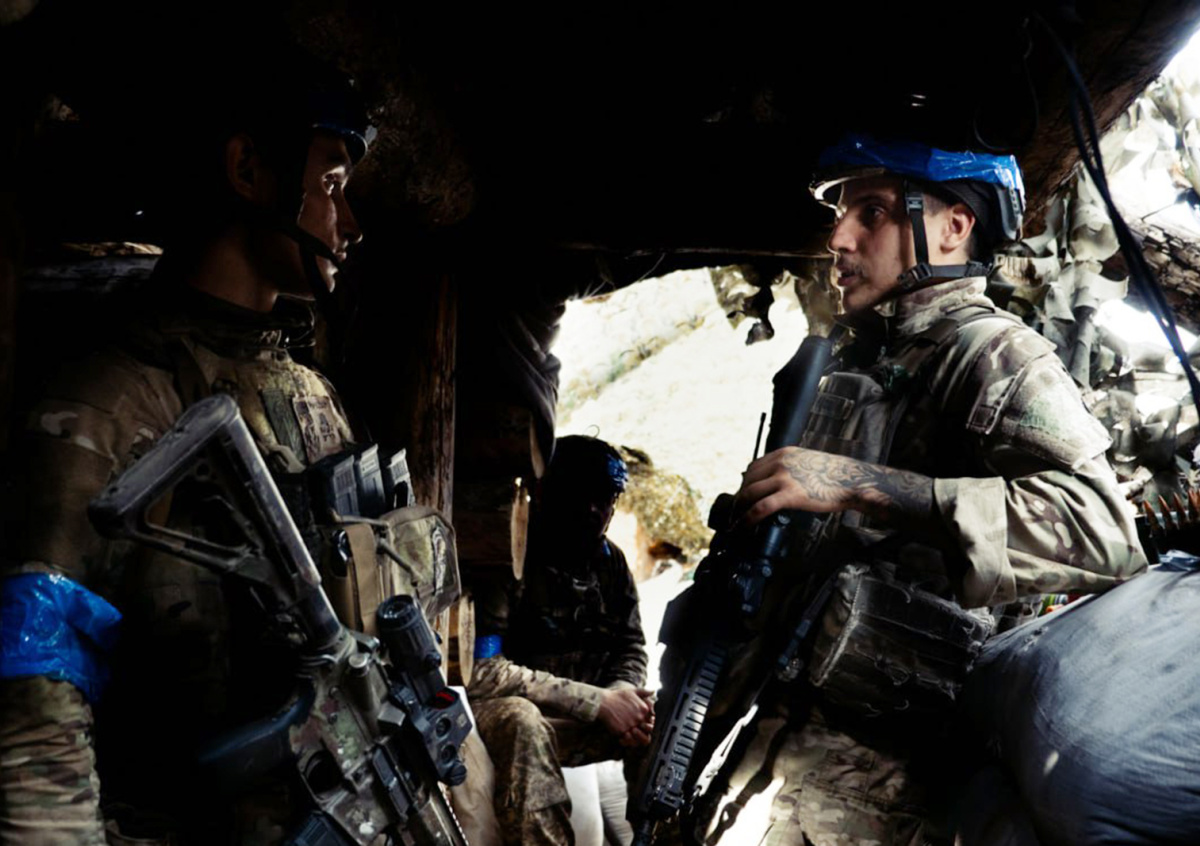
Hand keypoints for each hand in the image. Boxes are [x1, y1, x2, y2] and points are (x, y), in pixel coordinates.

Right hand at [617, 689, 654, 747]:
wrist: (603, 702)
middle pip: (647, 729)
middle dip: (643, 730)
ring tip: (630, 734)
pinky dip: (627, 740)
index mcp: (644, 709)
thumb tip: (653, 691)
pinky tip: (623, 737)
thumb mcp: (632, 691)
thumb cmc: (617, 696)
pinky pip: (629, 740)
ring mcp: (631, 725)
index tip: (642, 722)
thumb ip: (644, 692)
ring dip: (636, 736)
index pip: (651, 720)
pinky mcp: (622, 731)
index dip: (648, 722)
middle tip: (637, 729)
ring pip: (639, 736)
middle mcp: (639, 717)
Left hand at [734, 447, 932, 525]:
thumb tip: (778, 484)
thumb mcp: (808, 463)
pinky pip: (760, 507)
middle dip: (740, 497)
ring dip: (739, 509)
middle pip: (748, 479)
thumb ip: (791, 469)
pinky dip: (747, 518)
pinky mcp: (790, 494)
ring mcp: (784, 477)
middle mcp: (780, 462)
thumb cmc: (835, 476)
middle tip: (737, 511)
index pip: (754, 467)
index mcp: (784, 453)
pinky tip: (743, 526)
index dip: (745, 483)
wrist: (853, 481)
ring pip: (749, 493)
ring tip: (736, 521)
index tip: (743, 495)